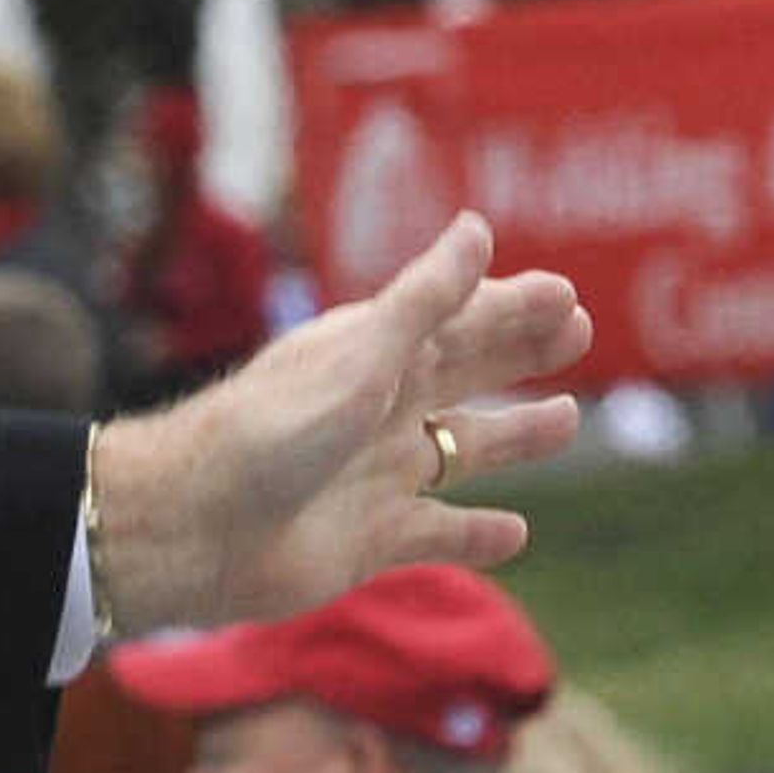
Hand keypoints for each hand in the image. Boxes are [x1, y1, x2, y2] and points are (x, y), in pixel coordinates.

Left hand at [89, 212, 587, 636]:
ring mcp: (375, 479)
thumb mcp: (360, 356)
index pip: (453, 320)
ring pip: (461, 452)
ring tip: (567, 420)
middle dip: (518, 354)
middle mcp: (376, 413)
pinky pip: (438, 536)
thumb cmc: (271, 430)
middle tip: (579, 331)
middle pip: (463, 375)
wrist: (194, 528)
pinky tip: (515, 532)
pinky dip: (477, 537)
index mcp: (370, 358)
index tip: (566, 294)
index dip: (508, 307)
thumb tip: (477, 228)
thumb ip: (424, 300)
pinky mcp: (371, 543)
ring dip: (513, 438)